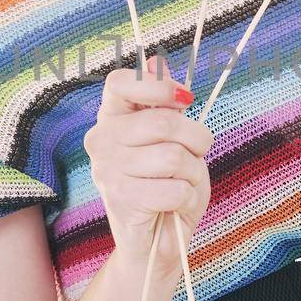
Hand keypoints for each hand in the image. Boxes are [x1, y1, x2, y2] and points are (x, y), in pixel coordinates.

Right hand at [83, 55, 215, 276]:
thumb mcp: (171, 135)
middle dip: (196, 138)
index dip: (158, 86)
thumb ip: (163, 100)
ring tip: (184, 181)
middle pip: (162, 122)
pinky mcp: (122, 199)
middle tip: (198, 151)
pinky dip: (187, 197)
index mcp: (111, 116)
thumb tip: (156, 60)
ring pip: (173, 157)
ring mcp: (108, 169)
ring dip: (193, 172)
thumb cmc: (166, 181)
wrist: (155, 240)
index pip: (120, 82)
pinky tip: (176, 203)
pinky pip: (175, 188)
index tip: (184, 101)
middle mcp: (101, 139)